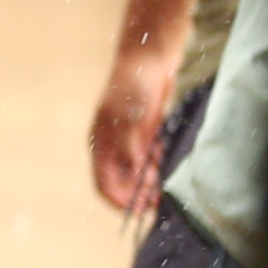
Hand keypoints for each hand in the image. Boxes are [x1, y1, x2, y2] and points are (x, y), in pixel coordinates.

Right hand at [89, 56, 174, 215]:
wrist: (148, 55)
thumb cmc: (135, 83)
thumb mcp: (133, 117)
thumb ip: (132, 146)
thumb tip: (136, 172)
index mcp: (101, 143)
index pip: (103, 182)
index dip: (118, 200)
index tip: (137, 211)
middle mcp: (111, 144)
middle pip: (119, 181)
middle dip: (134, 195)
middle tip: (155, 204)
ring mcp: (127, 138)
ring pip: (134, 172)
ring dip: (146, 184)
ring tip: (163, 192)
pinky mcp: (142, 131)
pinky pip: (146, 158)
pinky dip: (154, 167)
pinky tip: (166, 169)